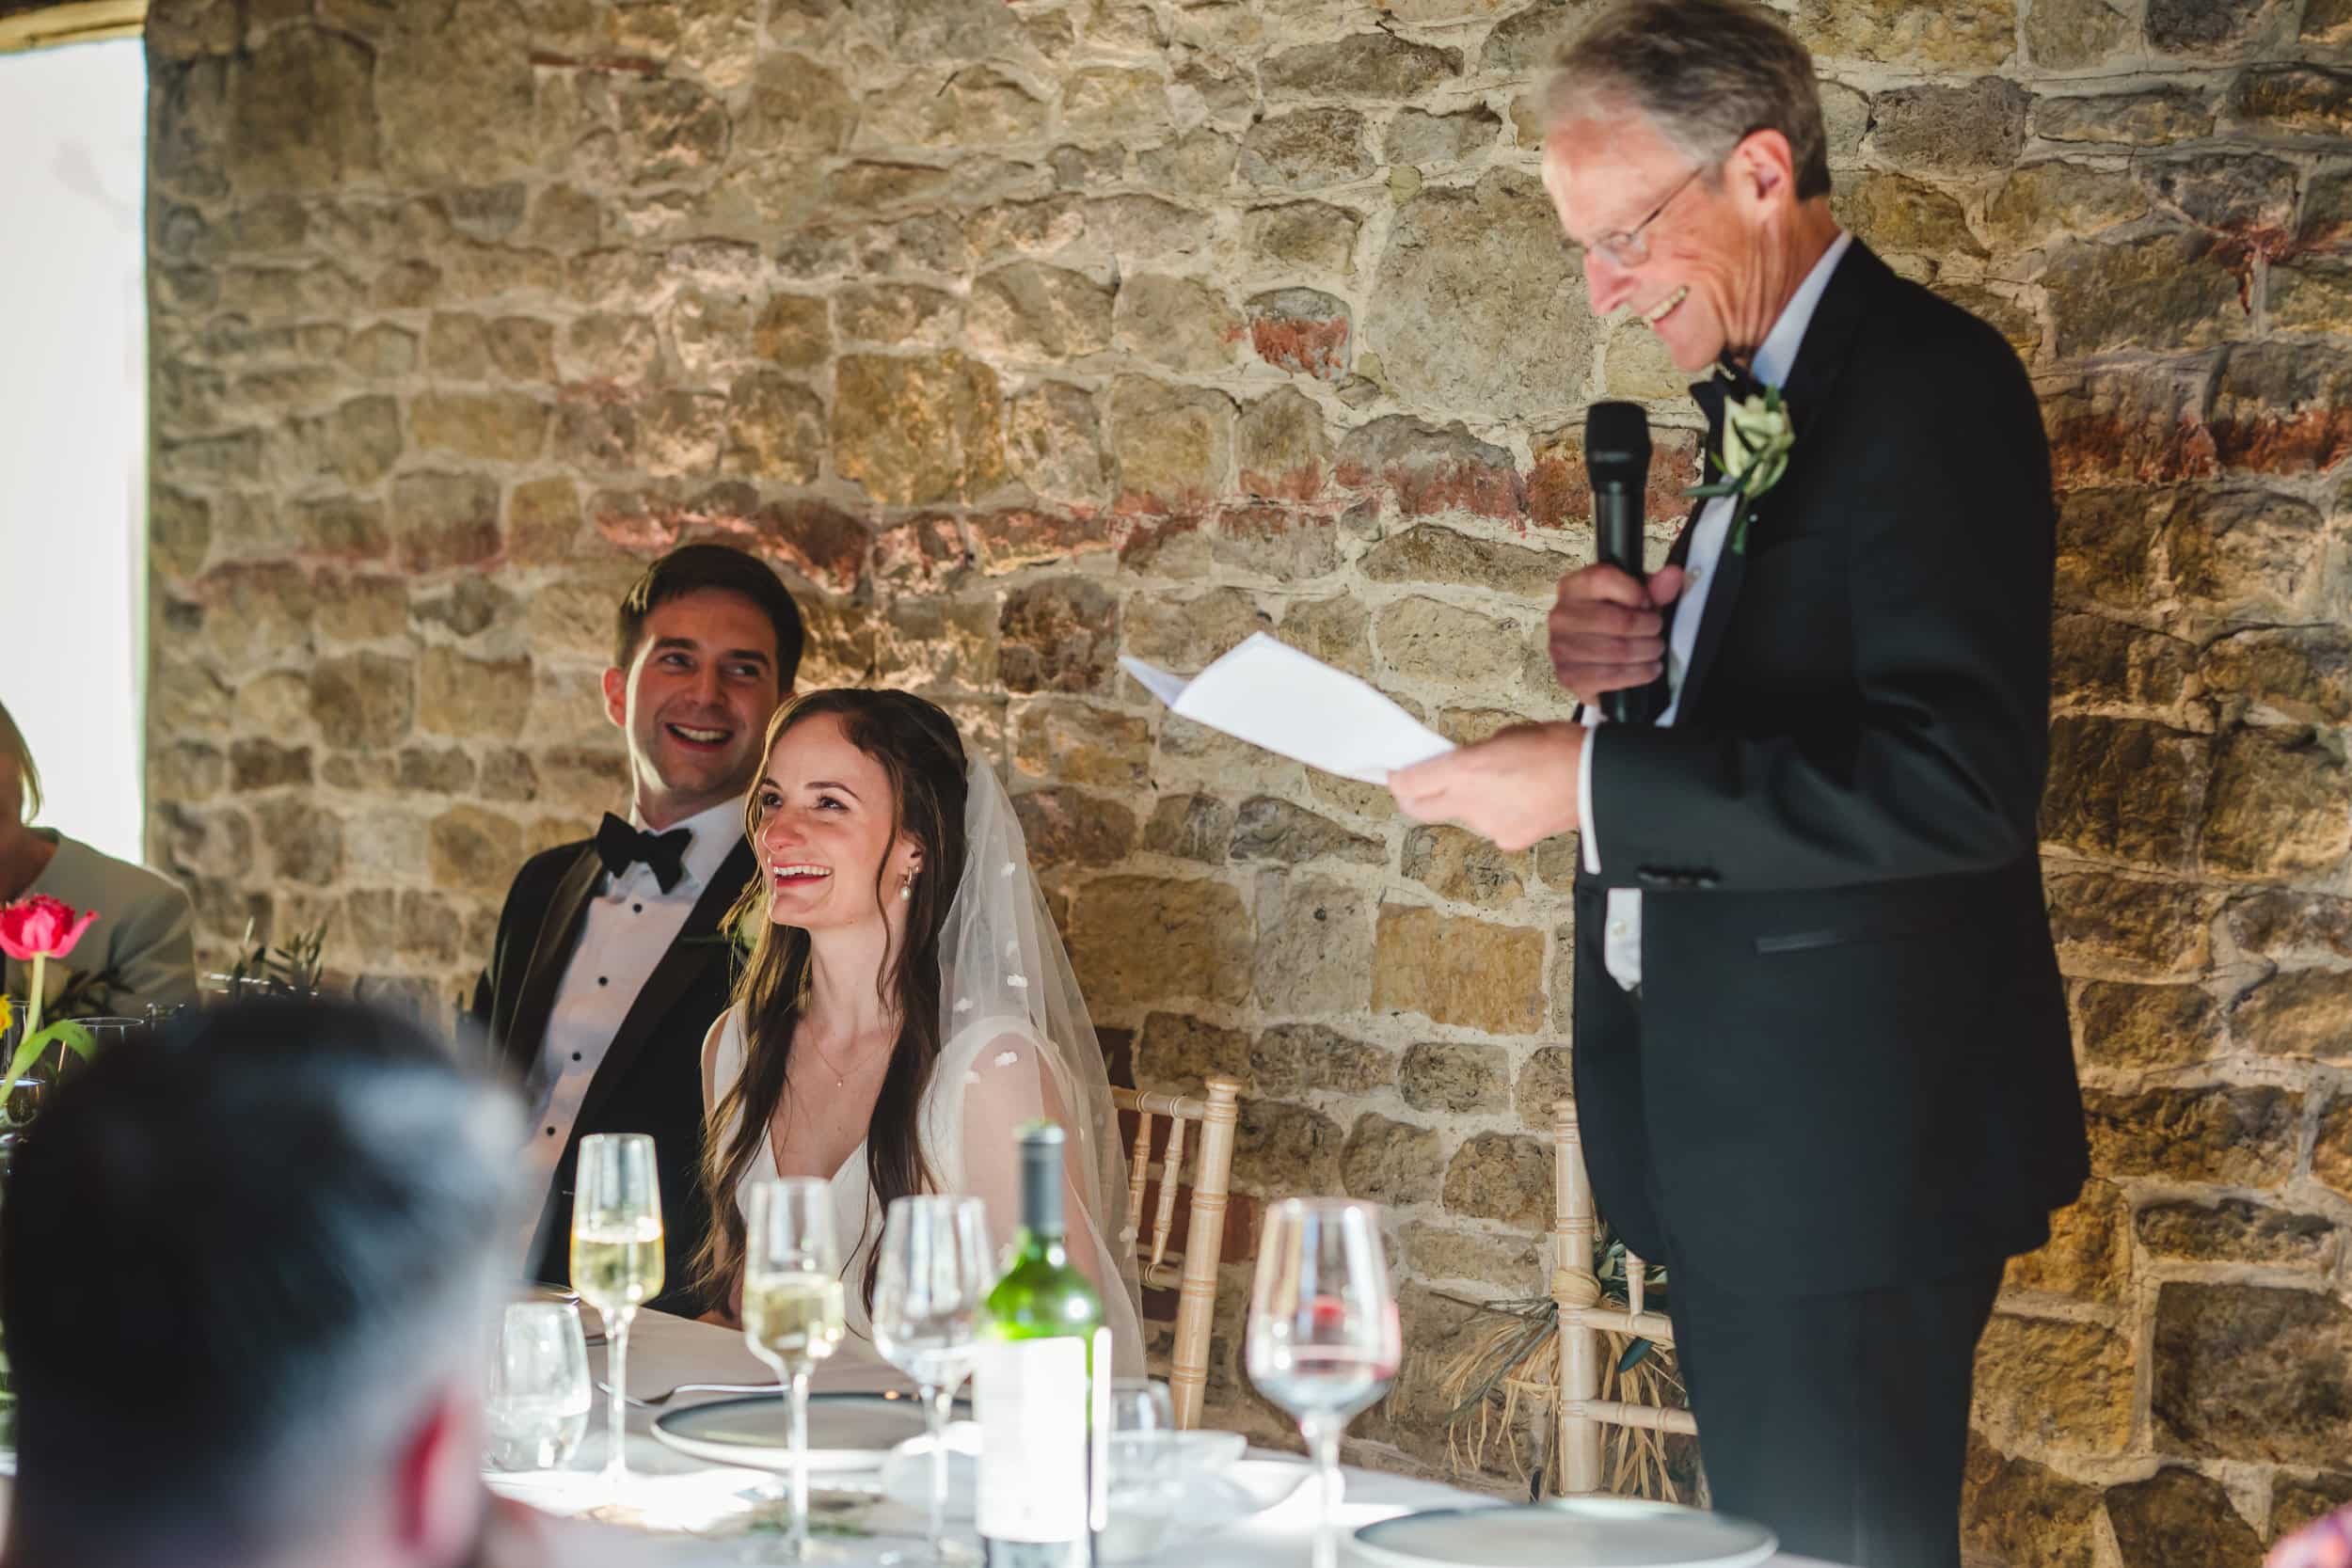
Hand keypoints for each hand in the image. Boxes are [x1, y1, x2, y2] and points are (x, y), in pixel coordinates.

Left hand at [1389, 723, 1584, 852]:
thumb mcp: (1505, 736)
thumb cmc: (1556, 747)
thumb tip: (1461, 765)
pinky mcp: (1508, 841)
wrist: (1595, 781)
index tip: (1397, 773)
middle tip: (1416, 786)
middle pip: (1419, 809)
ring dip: (1468, 802)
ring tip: (1500, 785)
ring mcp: (1488, 826)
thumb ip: (1474, 755)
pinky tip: (1521, 801)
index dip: (1398, 779)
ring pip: (1462, 815)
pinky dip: (1497, 815)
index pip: (1409, 783)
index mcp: (1465, 770)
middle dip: (1412, 797)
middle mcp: (1469, 803)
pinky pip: (1491, 826)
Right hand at [1548, 563, 1684, 701]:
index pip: (1603, 579)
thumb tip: (1673, 576)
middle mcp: (1561, 615)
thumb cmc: (1611, 622)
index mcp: (1574, 587)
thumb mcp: (1633, 598)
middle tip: (1656, 631)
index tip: (1647, 602)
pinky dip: (1638, 674)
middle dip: (1649, 628)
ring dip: (1647, 652)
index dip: (1635, 592)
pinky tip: (1647, 669)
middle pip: (1619, 620)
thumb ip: (1654, 587)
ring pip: (1619, 650)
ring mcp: (1561, 647)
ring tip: (1654, 650)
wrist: (1590, 658)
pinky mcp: (1568, 676)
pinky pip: (1612, 676)